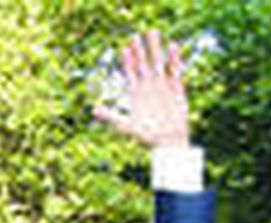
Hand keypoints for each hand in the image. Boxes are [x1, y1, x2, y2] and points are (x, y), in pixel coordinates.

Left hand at [93, 30, 189, 148]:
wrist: (166, 142)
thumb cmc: (144, 137)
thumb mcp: (124, 125)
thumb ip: (110, 116)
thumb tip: (94, 110)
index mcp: (136, 94)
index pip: (130, 73)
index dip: (127, 61)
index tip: (125, 48)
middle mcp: (148, 87)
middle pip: (143, 64)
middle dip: (140, 50)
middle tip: (136, 35)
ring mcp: (162, 86)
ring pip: (158, 63)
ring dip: (156, 49)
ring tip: (153, 33)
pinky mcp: (176, 88)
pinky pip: (174, 70)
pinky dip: (173, 59)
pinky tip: (172, 47)